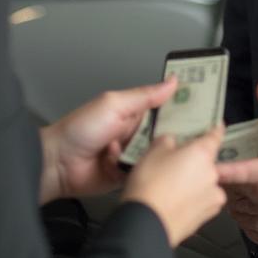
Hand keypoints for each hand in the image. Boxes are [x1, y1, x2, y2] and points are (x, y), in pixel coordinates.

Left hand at [39, 76, 176, 203]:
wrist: (57, 164)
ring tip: (122, 150)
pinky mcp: (127, 175)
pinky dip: (131, 170)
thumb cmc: (79, 129)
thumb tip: (172, 81)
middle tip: (162, 137)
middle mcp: (136, 133)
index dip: (182, 108)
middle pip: (165, 135)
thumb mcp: (114, 105)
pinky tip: (115, 165)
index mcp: (134, 112)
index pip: (166, 108)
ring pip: (156, 156)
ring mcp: (132, 155)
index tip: (199, 109)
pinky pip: (142, 174)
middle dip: (166, 137)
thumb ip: (145, 95)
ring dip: (141, 155)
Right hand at [123, 126, 226, 246]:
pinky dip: (193, 200)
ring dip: (194, 183)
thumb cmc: (150, 182)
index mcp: (202, 153)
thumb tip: (173, 143)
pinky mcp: (206, 218)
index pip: (215, 136)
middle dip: (194, 162)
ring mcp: (212, 198)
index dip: (215, 129)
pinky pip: (202, 202)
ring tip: (172, 188)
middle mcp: (212, 174)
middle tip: (174, 165)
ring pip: (205, 184)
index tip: (218, 126)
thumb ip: (167, 141)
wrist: (147, 224)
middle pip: (207, 163)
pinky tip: (175, 202)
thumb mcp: (152, 151)